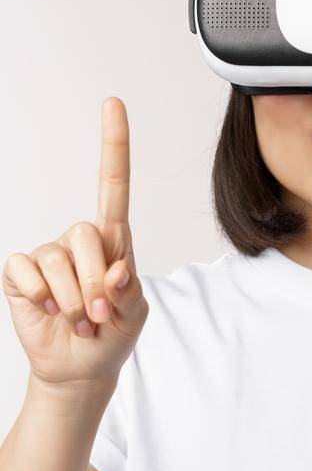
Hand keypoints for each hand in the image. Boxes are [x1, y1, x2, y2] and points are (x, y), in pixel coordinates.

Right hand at [2, 97, 147, 394]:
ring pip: (58, 259)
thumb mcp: (133, 313)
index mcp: (114, 240)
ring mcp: (47, 254)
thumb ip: (126, 289)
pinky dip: (41, 297)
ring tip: (78, 320)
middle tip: (98, 315)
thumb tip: (114, 270)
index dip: (113, 144)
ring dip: (71, 299)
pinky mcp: (20, 272)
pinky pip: (26, 271)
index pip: (113, 185)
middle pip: (86, 233)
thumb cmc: (112, 334)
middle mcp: (79, 239)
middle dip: (95, 281)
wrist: (81, 367)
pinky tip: (46, 309)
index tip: (112, 103)